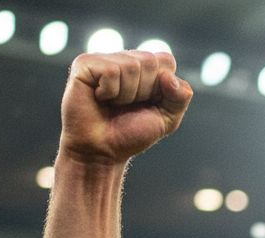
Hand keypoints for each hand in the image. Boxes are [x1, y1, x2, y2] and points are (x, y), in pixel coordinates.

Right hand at [59, 50, 192, 165]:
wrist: (102, 152)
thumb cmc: (130, 135)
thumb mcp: (166, 120)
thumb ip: (180, 99)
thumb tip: (169, 77)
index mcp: (144, 68)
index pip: (166, 60)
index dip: (162, 87)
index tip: (148, 104)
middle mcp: (124, 59)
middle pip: (150, 61)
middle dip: (145, 91)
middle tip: (127, 106)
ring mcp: (103, 59)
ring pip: (131, 66)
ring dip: (126, 95)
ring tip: (113, 104)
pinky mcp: (84, 64)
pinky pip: (111, 71)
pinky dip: (110, 92)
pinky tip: (100, 98)